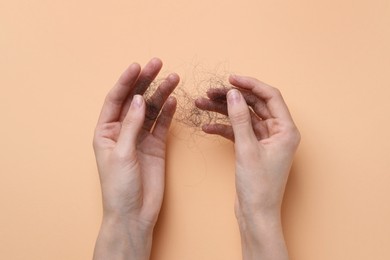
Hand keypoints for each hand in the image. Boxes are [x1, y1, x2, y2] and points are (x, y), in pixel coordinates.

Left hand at [93, 58, 178, 259]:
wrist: (134, 214)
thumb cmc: (119, 187)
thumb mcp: (121, 153)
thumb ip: (130, 125)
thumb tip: (138, 99)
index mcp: (105, 131)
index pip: (115, 99)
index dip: (126, 81)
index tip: (138, 66)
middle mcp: (122, 131)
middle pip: (134, 99)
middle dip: (146, 81)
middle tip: (159, 64)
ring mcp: (141, 137)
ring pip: (151, 109)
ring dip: (161, 94)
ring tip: (174, 78)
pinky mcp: (156, 146)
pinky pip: (162, 124)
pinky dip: (168, 112)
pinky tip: (174, 100)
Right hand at [196, 75, 299, 259]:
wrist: (255, 214)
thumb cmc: (258, 186)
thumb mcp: (247, 149)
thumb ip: (240, 119)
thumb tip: (233, 94)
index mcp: (286, 130)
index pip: (270, 96)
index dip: (250, 84)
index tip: (231, 79)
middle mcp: (278, 132)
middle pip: (254, 105)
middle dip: (232, 97)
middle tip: (210, 92)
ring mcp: (264, 140)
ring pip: (243, 117)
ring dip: (224, 110)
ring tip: (202, 104)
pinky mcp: (253, 148)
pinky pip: (238, 131)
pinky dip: (224, 127)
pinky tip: (207, 126)